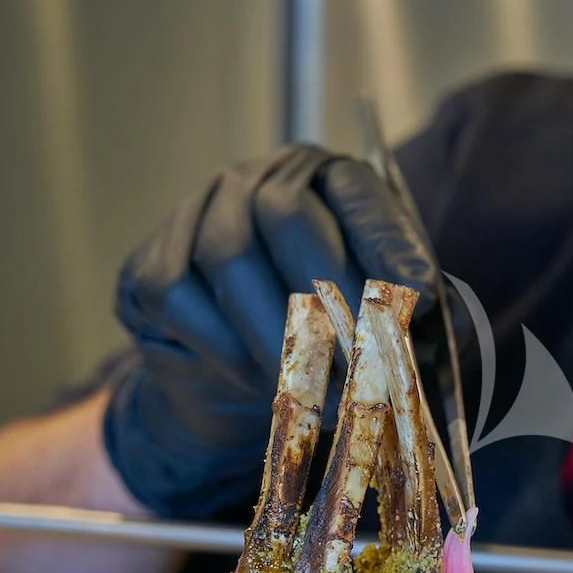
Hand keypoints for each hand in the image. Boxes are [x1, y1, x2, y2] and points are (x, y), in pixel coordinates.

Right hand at [102, 144, 437, 519]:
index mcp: (327, 181)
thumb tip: (421, 321)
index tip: (417, 302)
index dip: (386, 243)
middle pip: (284, 212)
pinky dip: (222, 346)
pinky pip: (178, 295)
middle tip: (361, 361)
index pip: (357, 192)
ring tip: (317, 391)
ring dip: (276, 333)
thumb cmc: (325, 343)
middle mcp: (259, 181)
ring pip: (228, 255)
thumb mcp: (381, 328)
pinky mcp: (152, 264)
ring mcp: (198, 216)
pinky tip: (255, 378)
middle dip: (327, 293)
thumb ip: (409, 321)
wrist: (240, 386)